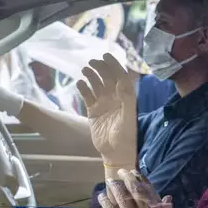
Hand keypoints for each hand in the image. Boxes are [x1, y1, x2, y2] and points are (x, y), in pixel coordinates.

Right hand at [76, 54, 136, 168]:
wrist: (115, 152)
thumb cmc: (125, 137)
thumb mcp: (128, 118)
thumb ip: (127, 100)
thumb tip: (121, 82)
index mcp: (125, 98)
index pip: (120, 77)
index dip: (114, 65)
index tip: (106, 55)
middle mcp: (114, 99)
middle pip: (107, 78)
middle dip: (101, 68)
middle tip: (92, 62)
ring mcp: (103, 104)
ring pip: (96, 85)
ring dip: (91, 76)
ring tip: (84, 69)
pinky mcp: (93, 112)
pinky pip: (87, 97)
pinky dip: (83, 89)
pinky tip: (79, 83)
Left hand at [98, 169, 163, 207]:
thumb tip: (167, 197)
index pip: (150, 192)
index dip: (142, 180)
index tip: (137, 172)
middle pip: (136, 191)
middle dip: (128, 179)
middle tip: (122, 171)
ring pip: (123, 198)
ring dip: (115, 187)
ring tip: (110, 180)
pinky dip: (105, 201)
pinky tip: (101, 195)